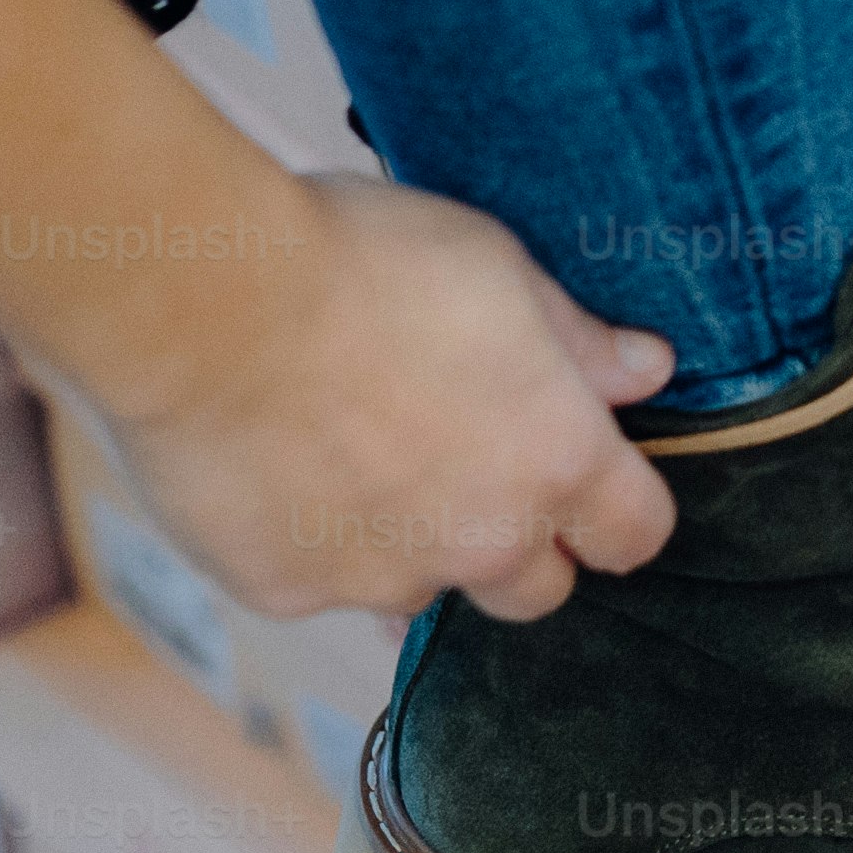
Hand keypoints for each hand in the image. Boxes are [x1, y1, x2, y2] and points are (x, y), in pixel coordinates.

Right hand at [97, 175, 679, 623]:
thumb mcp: (496, 266)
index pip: (636, 533)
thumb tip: (645, 370)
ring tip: (354, 451)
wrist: (207, 302)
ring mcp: (383, 577)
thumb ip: (577, 338)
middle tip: (463, 463)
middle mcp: (483, 541)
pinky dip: (312, 540)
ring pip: (422, 589)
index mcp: (556, 460)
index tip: (592, 483)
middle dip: (517, 544)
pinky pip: (322, 583)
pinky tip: (277, 463)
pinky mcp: (289, 592)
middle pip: (537, 589)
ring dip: (410, 544)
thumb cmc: (360, 260)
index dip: (618, 511)